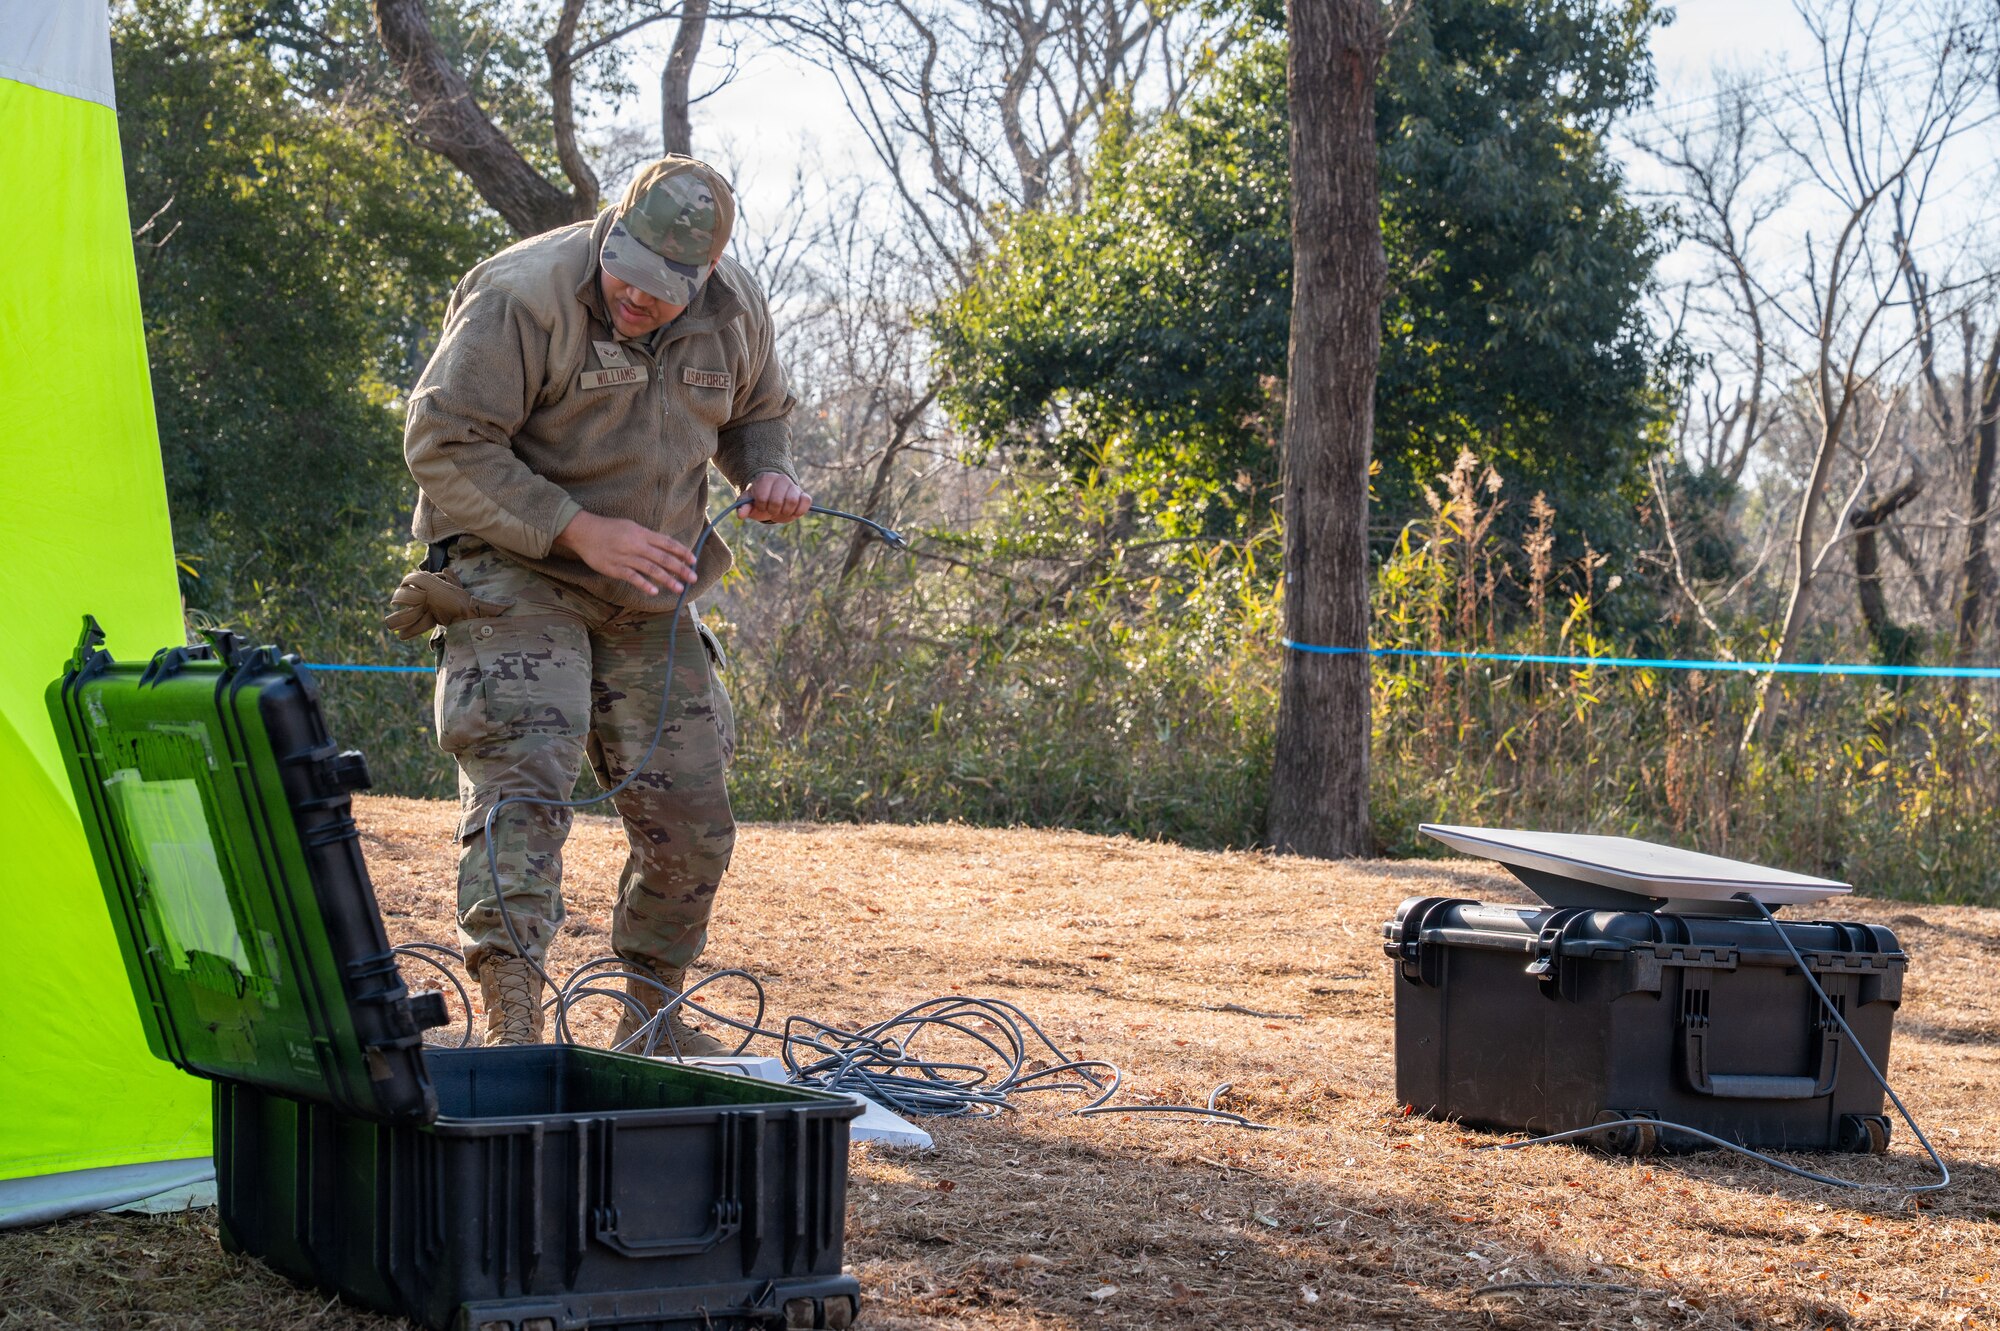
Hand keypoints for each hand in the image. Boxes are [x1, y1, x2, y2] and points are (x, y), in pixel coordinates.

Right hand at [552, 510, 696, 596]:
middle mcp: (636, 545)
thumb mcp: (631, 527)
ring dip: (667, 580)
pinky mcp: (614, 568)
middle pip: (663, 557)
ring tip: (679, 589)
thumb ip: (647, 537)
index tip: (694, 561)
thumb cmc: (609, 529)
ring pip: (651, 569)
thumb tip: (665, 547)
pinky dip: (644, 584)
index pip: (667, 543)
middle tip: (693, 578)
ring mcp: (625, 557)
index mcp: (642, 533)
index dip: (682, 552)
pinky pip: (632, 577)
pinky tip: (655, 591)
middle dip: (680, 569)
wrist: (583, 532)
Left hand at [741, 471, 811, 523]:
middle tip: (771, 510)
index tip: (760, 506)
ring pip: (792, 501)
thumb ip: (743, 507)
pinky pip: (806, 502)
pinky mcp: (804, 495)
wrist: (773, 497)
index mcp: (765, 479)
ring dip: (784, 512)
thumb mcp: (749, 502)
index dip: (760, 506)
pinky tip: (791, 512)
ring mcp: (793, 486)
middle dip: (772, 511)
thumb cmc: (759, 500)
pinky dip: (799, 511)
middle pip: (777, 501)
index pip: (762, 497)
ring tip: (780, 511)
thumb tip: (741, 515)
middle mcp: (781, 479)